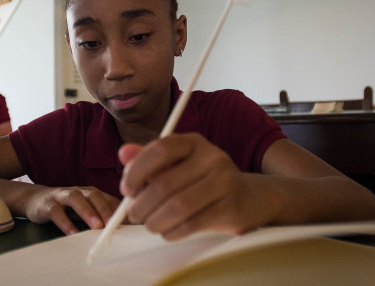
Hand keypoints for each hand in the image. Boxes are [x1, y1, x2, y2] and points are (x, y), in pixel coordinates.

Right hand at [24, 185, 119, 234]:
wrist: (34, 199)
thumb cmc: (66, 207)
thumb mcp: (85, 210)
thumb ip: (101, 217)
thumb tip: (123, 229)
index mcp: (91, 193)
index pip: (108, 198)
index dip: (119, 210)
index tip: (130, 224)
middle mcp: (79, 191)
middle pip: (94, 195)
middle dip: (105, 209)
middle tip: (114, 224)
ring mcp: (62, 196)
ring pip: (76, 199)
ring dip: (88, 211)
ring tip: (96, 226)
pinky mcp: (47, 204)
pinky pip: (56, 212)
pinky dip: (65, 222)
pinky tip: (72, 233)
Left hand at [119, 133, 274, 240]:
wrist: (251, 197)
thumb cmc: (205, 180)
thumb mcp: (179, 164)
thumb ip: (150, 159)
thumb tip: (123, 153)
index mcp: (194, 143)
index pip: (160, 149)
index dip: (137, 171)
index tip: (127, 189)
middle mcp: (211, 157)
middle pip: (165, 183)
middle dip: (141, 204)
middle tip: (133, 214)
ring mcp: (224, 182)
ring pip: (177, 206)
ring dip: (155, 221)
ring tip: (150, 224)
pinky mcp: (230, 208)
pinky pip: (191, 224)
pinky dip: (172, 232)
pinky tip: (168, 231)